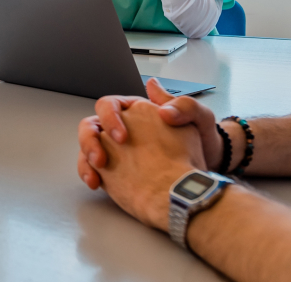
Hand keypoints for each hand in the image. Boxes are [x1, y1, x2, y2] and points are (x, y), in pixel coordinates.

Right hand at [95, 100, 206, 231]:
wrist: (206, 173)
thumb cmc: (202, 143)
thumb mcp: (200, 119)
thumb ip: (183, 107)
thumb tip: (163, 109)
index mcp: (136, 111)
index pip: (109, 106)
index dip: (109, 119)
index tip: (121, 137)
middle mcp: (123, 128)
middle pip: (91, 127)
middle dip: (90, 142)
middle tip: (101, 160)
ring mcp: (117, 150)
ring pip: (89, 149)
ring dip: (85, 160)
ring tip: (94, 176)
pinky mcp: (116, 171)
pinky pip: (94, 169)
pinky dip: (91, 175)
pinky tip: (97, 184)